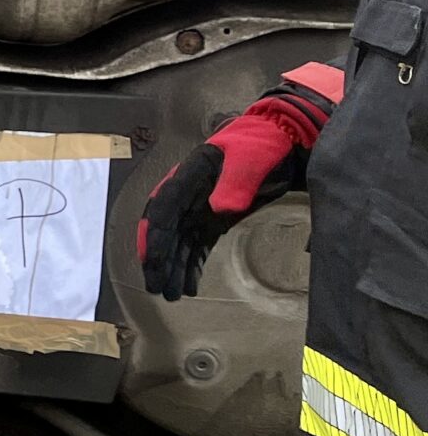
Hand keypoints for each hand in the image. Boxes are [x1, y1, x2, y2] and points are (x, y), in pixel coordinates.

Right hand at [136, 82, 333, 299]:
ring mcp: (201, 207)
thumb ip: (235, 184)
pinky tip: (192, 283)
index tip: (153, 264)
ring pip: (179, 241)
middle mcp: (188, 194)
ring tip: (175, 295)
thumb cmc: (262, 146)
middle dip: (158, 259)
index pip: (162, 209)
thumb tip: (218, 210)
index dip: (154, 238)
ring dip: (175, 267)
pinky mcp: (216, 217)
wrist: (283, 141)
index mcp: (188, 176)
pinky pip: (198, 244)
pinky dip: (193, 264)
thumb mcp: (250, 161)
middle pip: (165, 230)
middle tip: (157, 287)